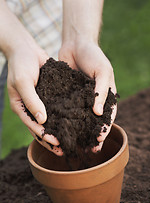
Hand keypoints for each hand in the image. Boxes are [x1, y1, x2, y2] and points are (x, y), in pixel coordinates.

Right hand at [7, 40, 62, 155]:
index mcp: (22, 108)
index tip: (57, 143)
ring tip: (70, 140)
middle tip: (64, 150)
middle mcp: (31, 108)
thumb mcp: (23, 82)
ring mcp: (40, 103)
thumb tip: (42, 120)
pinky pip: (56, 109)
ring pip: (50, 121)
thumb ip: (32, 101)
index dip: (45, 136)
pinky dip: (63, 117)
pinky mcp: (49, 96)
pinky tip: (73, 122)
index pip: (33, 127)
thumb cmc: (21, 64)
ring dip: (59, 131)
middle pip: (42, 128)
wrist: (26, 49)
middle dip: (52, 140)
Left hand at [59, 38, 116, 151]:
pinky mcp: (67, 96)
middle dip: (92, 136)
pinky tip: (60, 129)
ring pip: (79, 119)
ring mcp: (80, 99)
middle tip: (89, 149)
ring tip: (75, 144)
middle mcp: (93, 100)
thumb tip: (97, 112)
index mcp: (105, 96)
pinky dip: (65, 120)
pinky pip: (66, 110)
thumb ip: (101, 91)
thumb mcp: (102, 71)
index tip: (98, 139)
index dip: (104, 129)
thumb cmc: (94, 56)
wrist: (76, 43)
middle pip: (93, 122)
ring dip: (78, 132)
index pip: (107, 116)